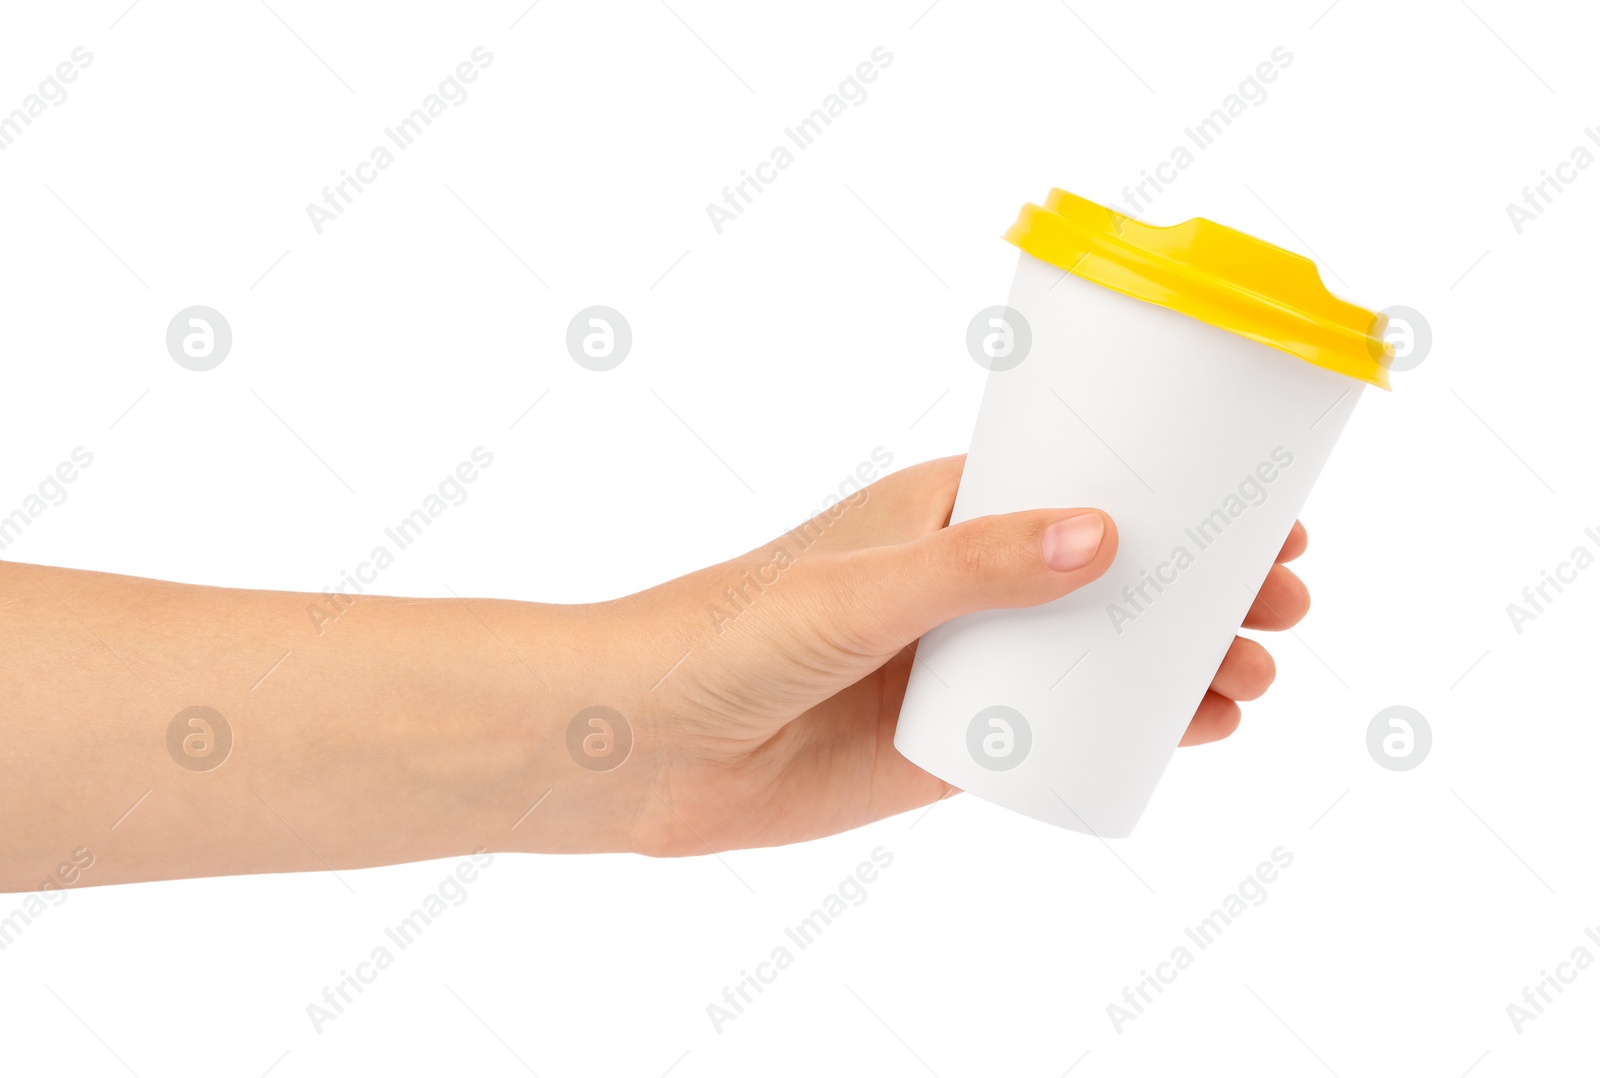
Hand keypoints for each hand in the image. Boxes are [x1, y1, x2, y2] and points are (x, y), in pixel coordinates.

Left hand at [615, 456, 1311, 854]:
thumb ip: (970, 568)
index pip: (1080, 483)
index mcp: (939, 512)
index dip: (1172, 493)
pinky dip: (1129, 729)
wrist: (643, 749)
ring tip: (1254, 674)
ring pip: (1096, 654)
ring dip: (1180, 659)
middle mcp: (960, 582)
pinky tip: (1193, 733)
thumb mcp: (854, 593)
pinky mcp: (948, 744)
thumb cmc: (723, 637)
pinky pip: (1058, 731)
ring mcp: (960, 664)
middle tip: (1285, 599)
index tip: (1260, 508)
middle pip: (1109, 571)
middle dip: (1200, 581)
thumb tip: (1106, 535)